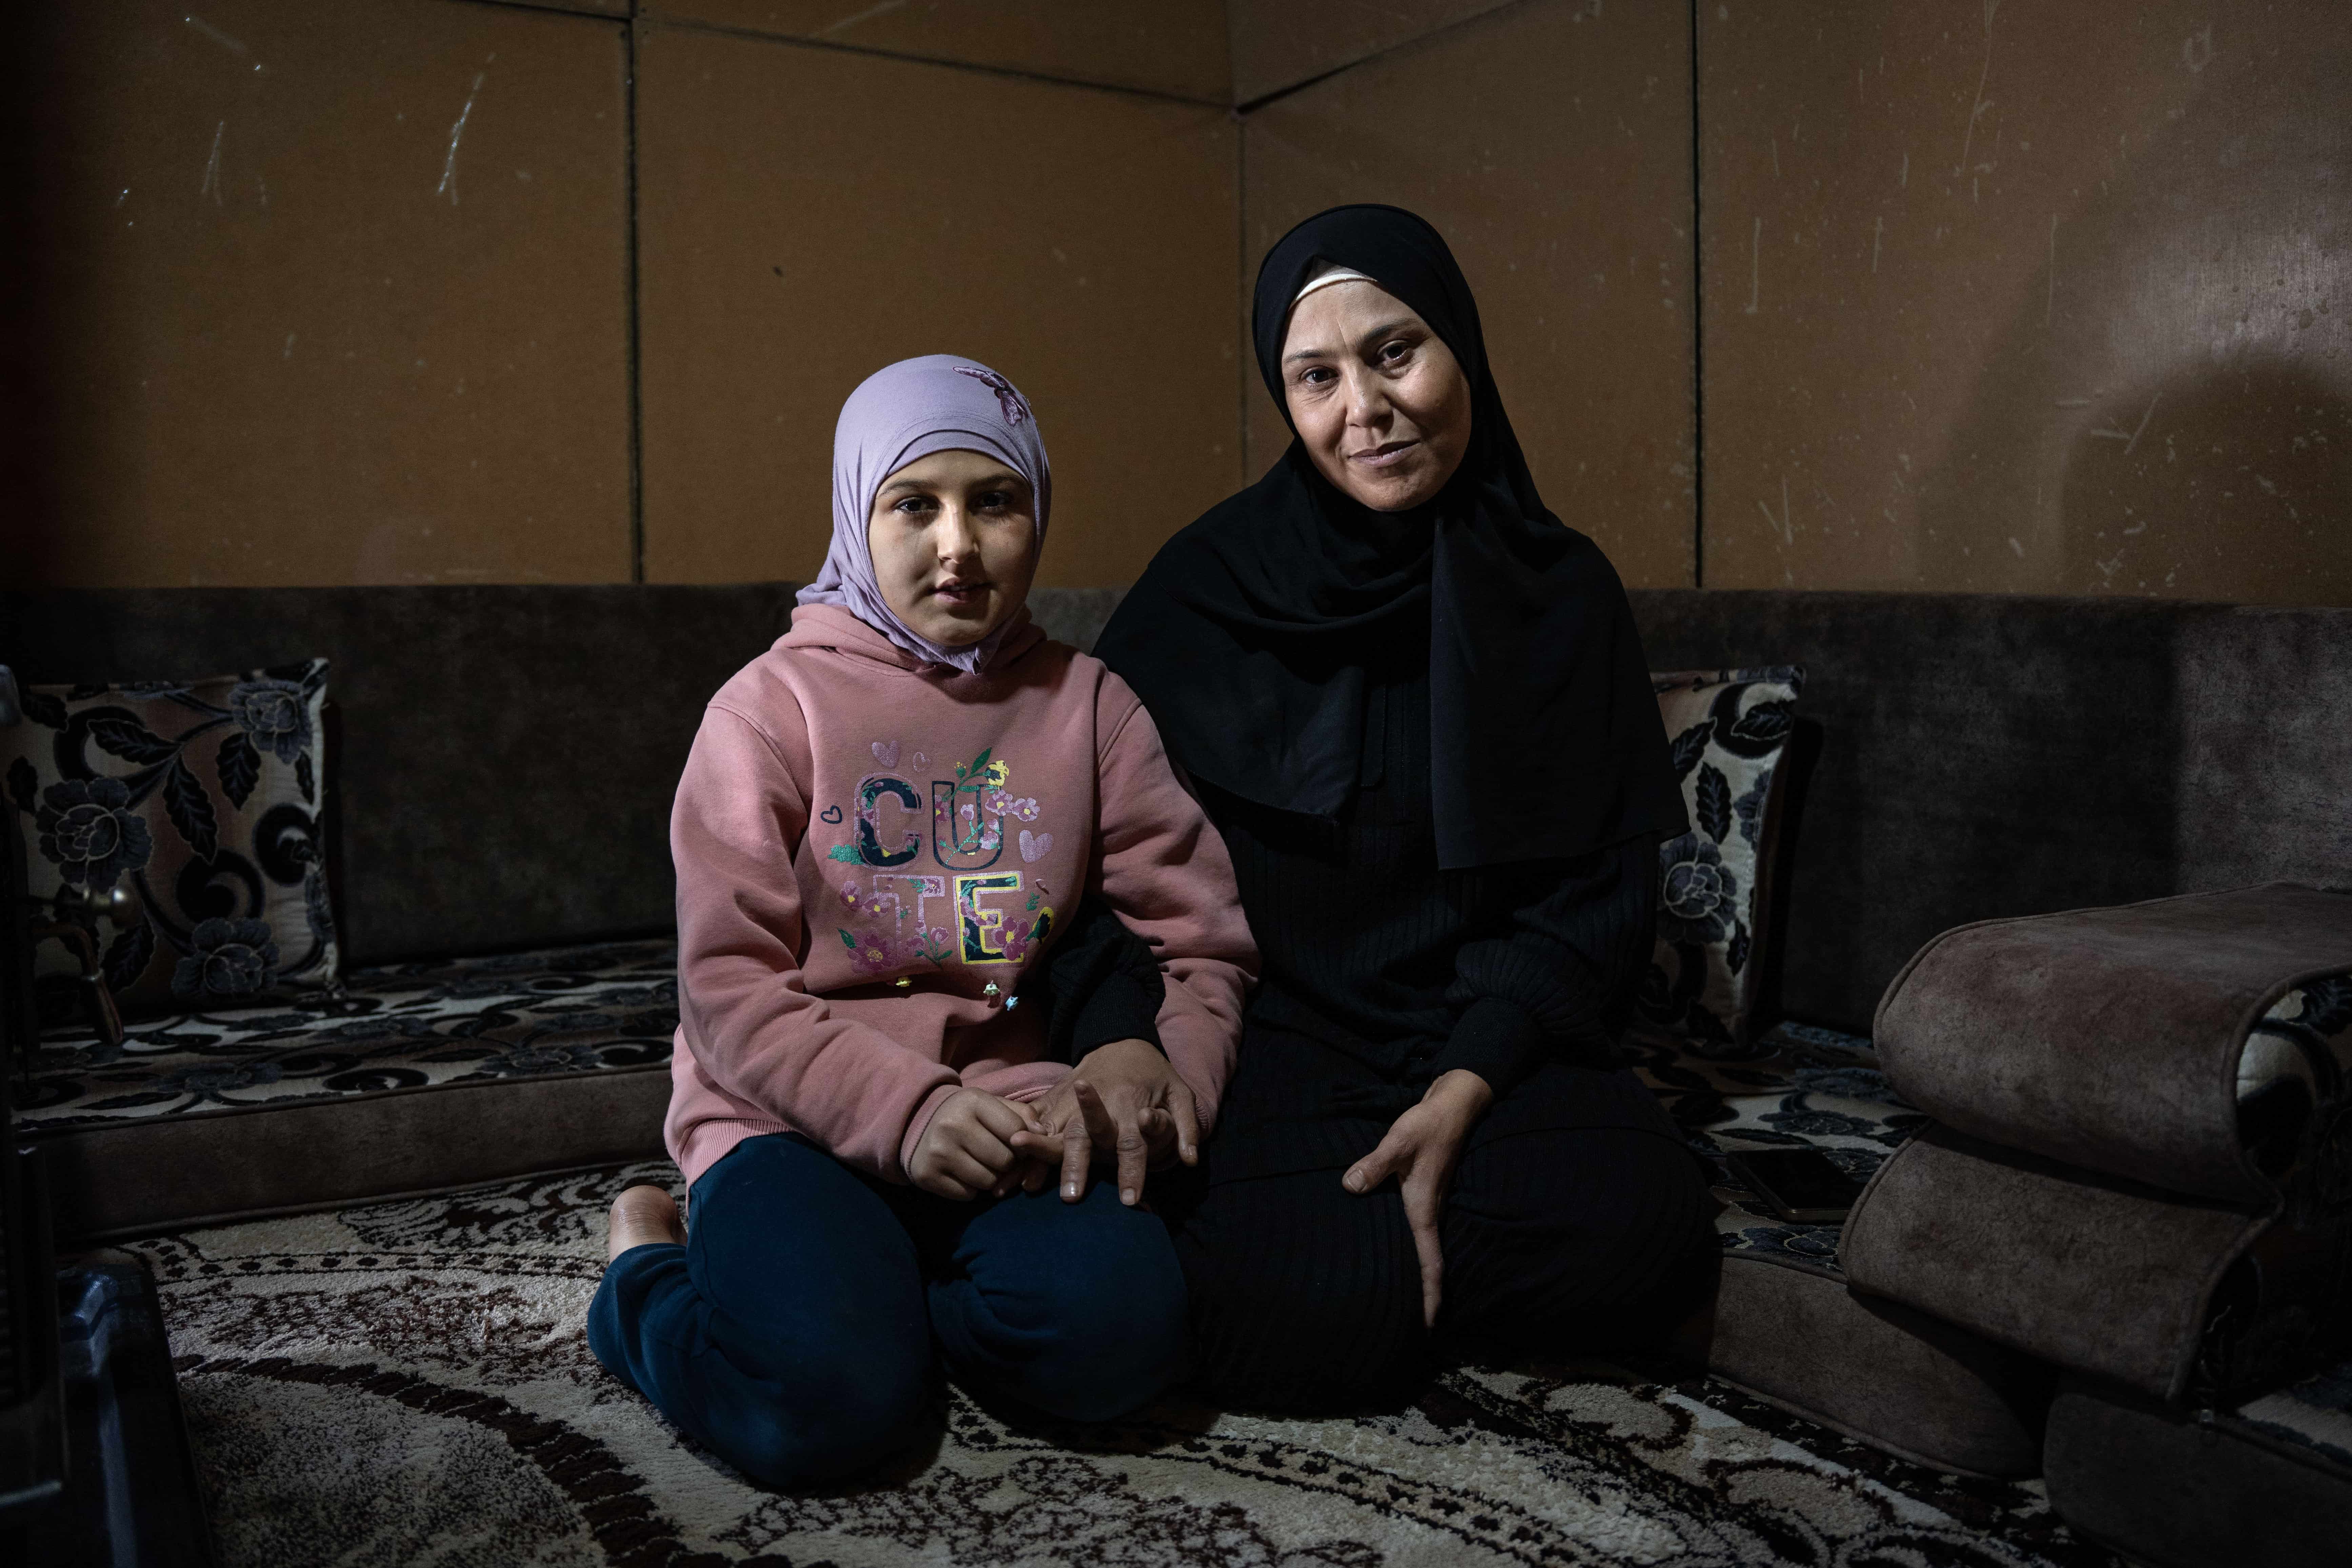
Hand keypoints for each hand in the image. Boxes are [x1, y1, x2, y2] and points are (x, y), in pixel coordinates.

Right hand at [909, 1089, 1041, 1200]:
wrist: (917, 1123)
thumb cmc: (965, 1115)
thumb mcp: (991, 1105)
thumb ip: (1021, 1115)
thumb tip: (1043, 1135)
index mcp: (972, 1101)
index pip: (1016, 1132)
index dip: (1025, 1143)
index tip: (1018, 1145)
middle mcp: (952, 1125)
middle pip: (1004, 1160)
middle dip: (1009, 1163)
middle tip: (1000, 1158)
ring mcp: (938, 1152)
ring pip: (988, 1181)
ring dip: (992, 1178)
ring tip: (983, 1165)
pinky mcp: (927, 1175)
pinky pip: (968, 1194)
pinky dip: (972, 1189)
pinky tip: (964, 1173)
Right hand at [1010, 1038, 1199, 1206]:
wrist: (1121, 1039)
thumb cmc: (1155, 1073)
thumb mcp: (1180, 1093)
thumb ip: (1186, 1127)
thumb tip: (1190, 1159)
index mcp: (1130, 1105)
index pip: (1132, 1144)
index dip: (1132, 1172)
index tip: (1130, 1201)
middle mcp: (1098, 1104)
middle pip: (1085, 1138)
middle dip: (1077, 1167)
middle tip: (1072, 1196)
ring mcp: (1072, 1103)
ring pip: (1055, 1132)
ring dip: (1042, 1158)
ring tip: (1029, 1186)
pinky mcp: (1055, 1101)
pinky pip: (1037, 1126)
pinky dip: (1025, 1147)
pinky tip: (1012, 1169)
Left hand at [1342, 1069, 1494, 1328]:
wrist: (1451, 1106)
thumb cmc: (1427, 1125)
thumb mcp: (1399, 1142)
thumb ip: (1374, 1164)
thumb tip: (1350, 1187)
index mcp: (1423, 1211)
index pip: (1430, 1264)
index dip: (1430, 1298)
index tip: (1430, 1328)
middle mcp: (1428, 1214)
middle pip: (1428, 1267)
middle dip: (1424, 1299)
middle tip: (1413, 1331)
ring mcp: (1427, 1205)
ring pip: (1423, 1252)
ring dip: (1418, 1279)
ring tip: (1405, 1307)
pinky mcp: (1422, 1194)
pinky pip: (1418, 1235)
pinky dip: (1412, 1255)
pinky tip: (1397, 1260)